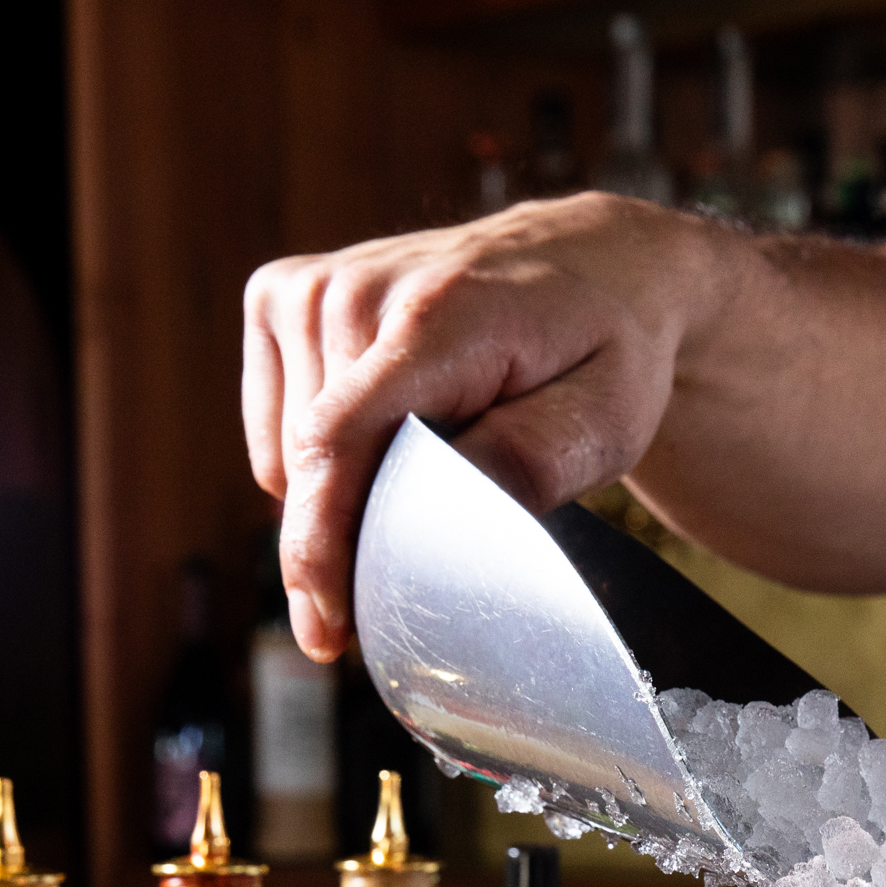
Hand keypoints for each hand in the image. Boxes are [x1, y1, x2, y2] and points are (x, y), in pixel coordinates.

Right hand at [242, 194, 717, 658]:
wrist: (594, 264)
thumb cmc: (606, 350)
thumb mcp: (607, 418)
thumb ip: (531, 460)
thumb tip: (453, 506)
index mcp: (434, 317)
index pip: (339, 441)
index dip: (322, 542)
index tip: (328, 622)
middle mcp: (354, 290)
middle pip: (313, 467)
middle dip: (353, 540)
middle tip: (426, 580)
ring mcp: (310, 288)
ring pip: (290, 457)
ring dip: (346, 499)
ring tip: (433, 477)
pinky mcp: (284, 298)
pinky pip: (278, 432)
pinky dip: (324, 465)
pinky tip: (391, 448)